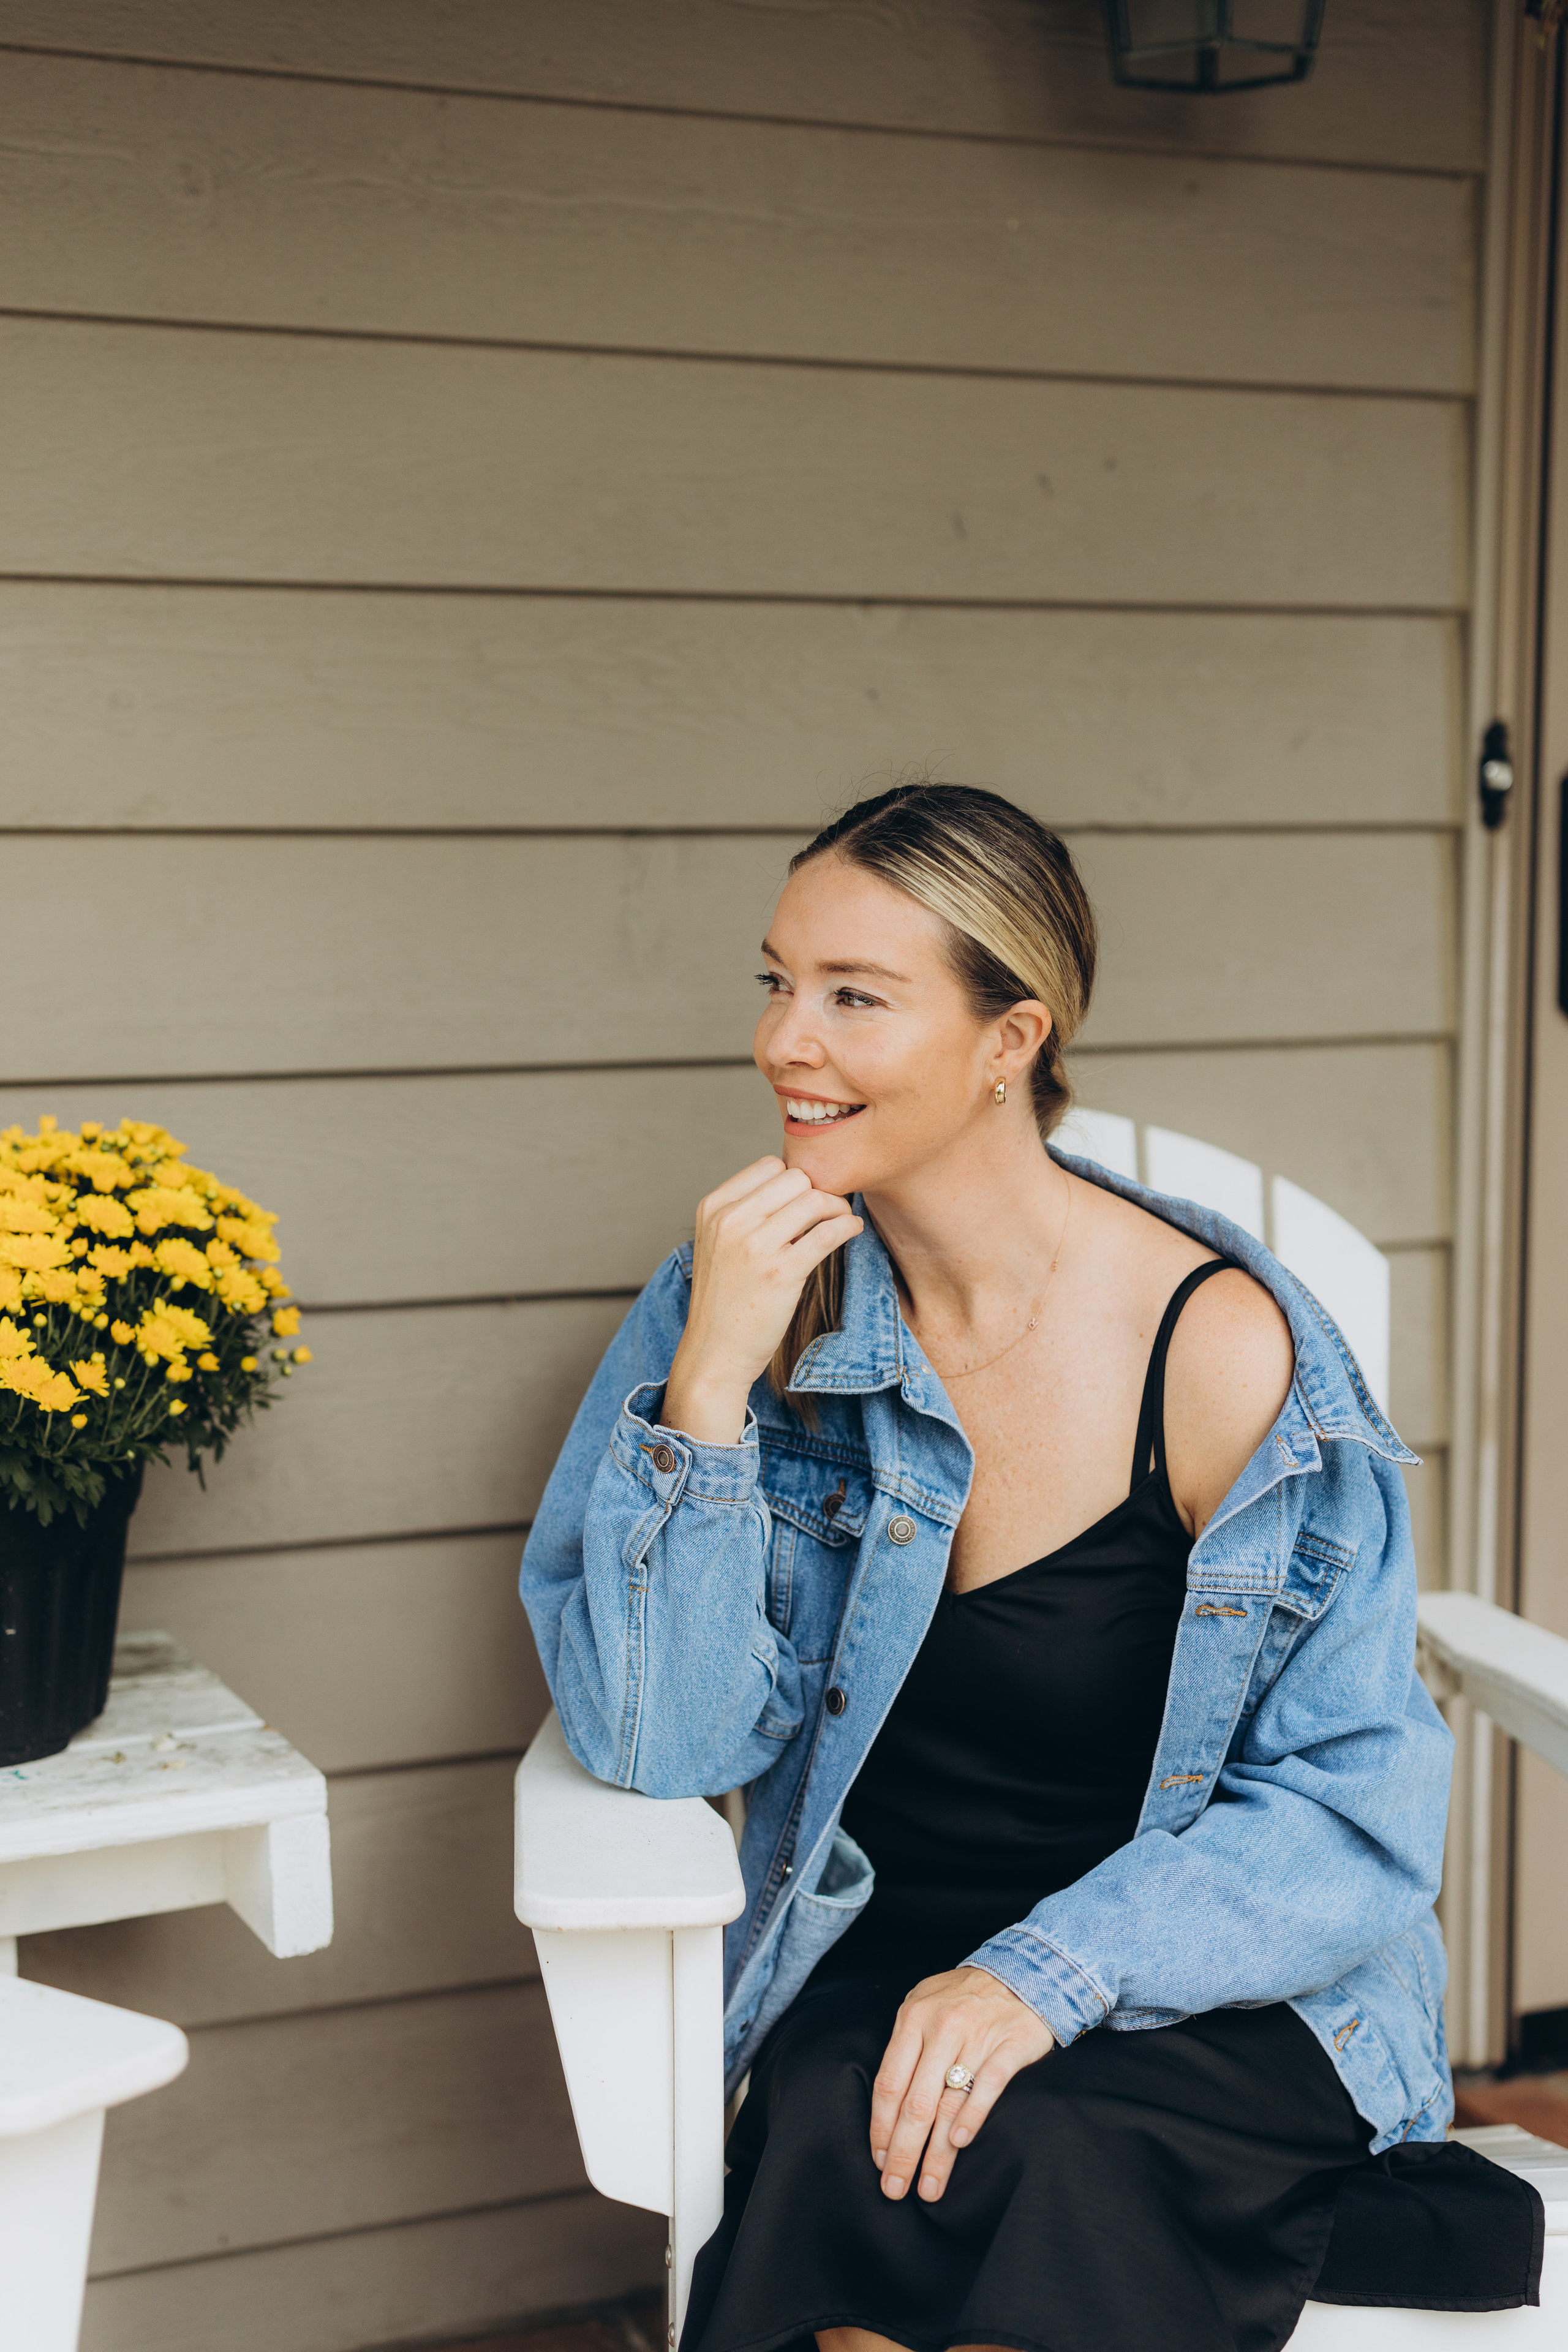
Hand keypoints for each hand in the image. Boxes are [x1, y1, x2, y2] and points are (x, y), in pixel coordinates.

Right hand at [661, 1158, 862, 1443]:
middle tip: (827, 1211)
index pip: (769, 1165)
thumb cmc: (723, 1300)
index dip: (794, 1180)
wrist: (715, 1353)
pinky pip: (828, 1232)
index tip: (804, 1201)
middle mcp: (731, 1221)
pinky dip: (847, 1226)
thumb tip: (797, 1183)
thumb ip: (745, 1212)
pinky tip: (852, 1230)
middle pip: (795, 1177)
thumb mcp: (717, 1243)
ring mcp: (755, 1246)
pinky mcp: (782, 1272)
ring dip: (837, 1207)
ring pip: (814, 1200)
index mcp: (713, 1208)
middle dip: (817, 1191)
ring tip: (842, 1220)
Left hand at [870, 1965, 1054, 2203]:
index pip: (889, 2084)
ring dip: (937, 2153)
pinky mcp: (1011, 2044)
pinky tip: (960, 2143)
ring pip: (948, 2103)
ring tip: (929, 2187)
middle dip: (902, 2152)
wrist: (1025, 1971)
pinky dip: (972, 2115)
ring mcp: (977, 2036)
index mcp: (914, 2020)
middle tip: (895, 2189)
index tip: (878, 2162)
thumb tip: (887, 2104)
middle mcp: (941, 2028)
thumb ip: (907, 2046)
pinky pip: (989, 2085)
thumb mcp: (925, 2006)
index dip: (881, 2128)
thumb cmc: (966, 1998)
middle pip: (915, 2102)